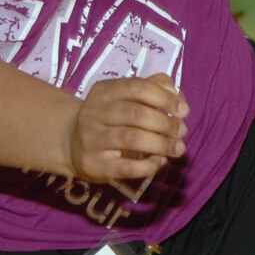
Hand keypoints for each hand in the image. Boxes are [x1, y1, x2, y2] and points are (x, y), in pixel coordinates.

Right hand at [67, 73, 187, 189]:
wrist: (71, 144)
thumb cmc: (109, 118)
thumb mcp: (124, 97)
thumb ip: (153, 89)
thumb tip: (177, 97)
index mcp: (104, 91)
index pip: (137, 87)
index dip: (165, 98)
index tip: (183, 110)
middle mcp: (93, 113)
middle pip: (136, 113)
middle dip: (166, 123)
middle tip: (181, 131)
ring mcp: (92, 139)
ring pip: (131, 139)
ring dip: (162, 144)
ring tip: (178, 148)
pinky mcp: (95, 165)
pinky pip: (126, 167)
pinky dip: (149, 165)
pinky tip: (160, 161)